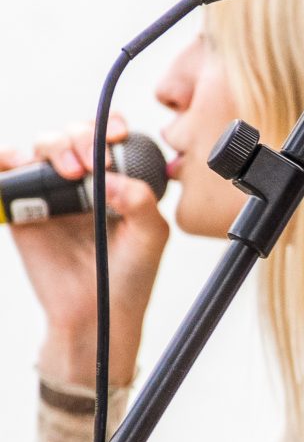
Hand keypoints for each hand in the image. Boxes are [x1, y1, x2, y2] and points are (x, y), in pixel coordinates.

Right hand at [0, 117, 168, 388]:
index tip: (117, 136)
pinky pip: (6, 174)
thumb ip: (141, 201)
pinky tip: (14, 163)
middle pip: (73, 134)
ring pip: (42, 147)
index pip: (110, 135)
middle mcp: (83, 180)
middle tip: (87, 166)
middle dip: (79, 138)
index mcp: (117, 180)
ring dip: (51, 146)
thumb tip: (109, 176)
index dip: (111, 126)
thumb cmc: (127, 277)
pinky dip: (4, 159)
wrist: (94, 315)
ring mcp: (51, 193)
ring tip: (66, 173)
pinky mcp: (21, 209)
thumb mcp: (150, 238)